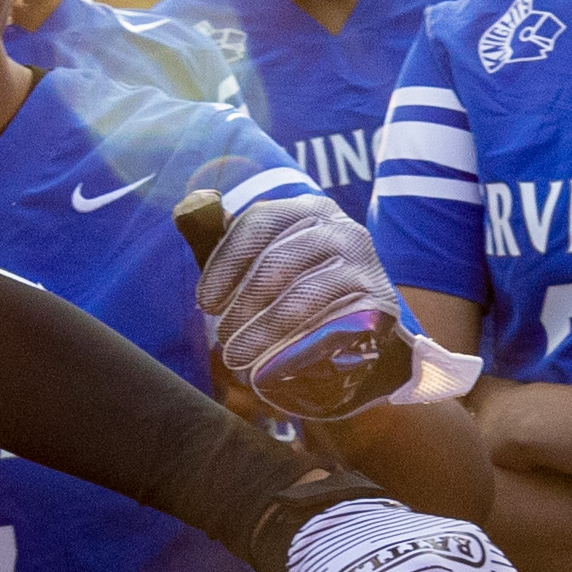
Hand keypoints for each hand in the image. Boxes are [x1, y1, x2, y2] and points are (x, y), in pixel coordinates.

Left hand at [188, 179, 402, 413]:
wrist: (359, 336)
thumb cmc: (299, 294)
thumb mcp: (263, 264)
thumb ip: (227, 240)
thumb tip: (193, 203)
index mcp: (310, 210)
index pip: (260, 223)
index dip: (226, 263)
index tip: (205, 301)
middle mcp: (343, 229)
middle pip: (278, 260)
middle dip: (243, 303)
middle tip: (221, 337)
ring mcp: (365, 266)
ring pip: (302, 296)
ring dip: (262, 330)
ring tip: (237, 356)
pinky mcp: (378, 306)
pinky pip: (329, 328)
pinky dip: (294, 350)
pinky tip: (272, 368)